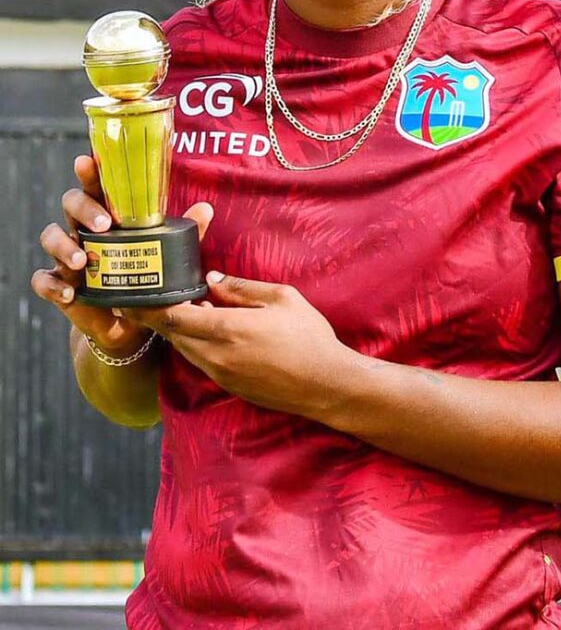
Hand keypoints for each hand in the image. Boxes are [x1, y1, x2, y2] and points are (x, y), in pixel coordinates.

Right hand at [32, 154, 212, 355]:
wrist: (129, 323)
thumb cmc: (144, 275)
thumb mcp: (163, 253)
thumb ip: (182, 232)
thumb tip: (205, 208)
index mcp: (106, 214)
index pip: (95, 186)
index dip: (89, 172)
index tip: (88, 160)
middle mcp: (82, 229)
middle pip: (71, 204)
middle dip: (83, 209)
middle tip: (104, 224)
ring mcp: (66, 256)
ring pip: (50, 237)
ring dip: (64, 246)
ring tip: (82, 261)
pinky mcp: (59, 284)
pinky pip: (43, 279)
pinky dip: (53, 285)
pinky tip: (70, 292)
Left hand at [131, 274, 351, 419]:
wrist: (326, 385)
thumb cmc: (309, 337)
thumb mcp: (282, 298)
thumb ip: (241, 288)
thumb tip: (212, 279)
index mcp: (227, 329)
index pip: (172, 318)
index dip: (147, 307)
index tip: (130, 298)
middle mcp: (217, 355)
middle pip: (173, 335)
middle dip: (159, 316)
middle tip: (150, 297)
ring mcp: (221, 374)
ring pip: (185, 349)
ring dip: (179, 330)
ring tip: (184, 308)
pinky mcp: (229, 386)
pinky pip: (200, 361)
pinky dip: (195, 343)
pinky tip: (208, 329)